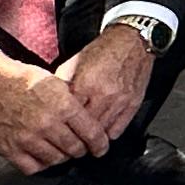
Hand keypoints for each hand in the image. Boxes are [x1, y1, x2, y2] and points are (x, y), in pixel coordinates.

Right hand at [0, 50, 109, 172]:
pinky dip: (41, 164)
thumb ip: (72, 102)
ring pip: (56, 160)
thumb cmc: (20, 80)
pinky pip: (32, 167)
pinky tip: (43, 155)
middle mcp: (46, 124)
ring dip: (62, 156)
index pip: (91, 132)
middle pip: (75, 148)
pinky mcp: (10, 148)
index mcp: (61, 105)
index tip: (101, 147)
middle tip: (81, 147)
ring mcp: (27, 138)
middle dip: (81, 149)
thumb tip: (89, 119)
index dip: (100, 143)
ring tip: (62, 149)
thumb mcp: (55, 82)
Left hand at [61, 24, 155, 148]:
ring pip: (102, 132)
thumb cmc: (104, 50)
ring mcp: (121, 101)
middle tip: (68, 143)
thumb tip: (51, 101)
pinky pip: (118, 129)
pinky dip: (107, 134)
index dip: (61, 125)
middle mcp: (105, 94)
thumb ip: (63, 83)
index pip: (69, 115)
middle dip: (76, 137)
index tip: (57, 132)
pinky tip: (101, 134)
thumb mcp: (74, 62)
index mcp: (86, 83)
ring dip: (92, 139)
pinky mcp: (133, 103)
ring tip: (83, 142)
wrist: (132, 40)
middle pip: (86, 128)